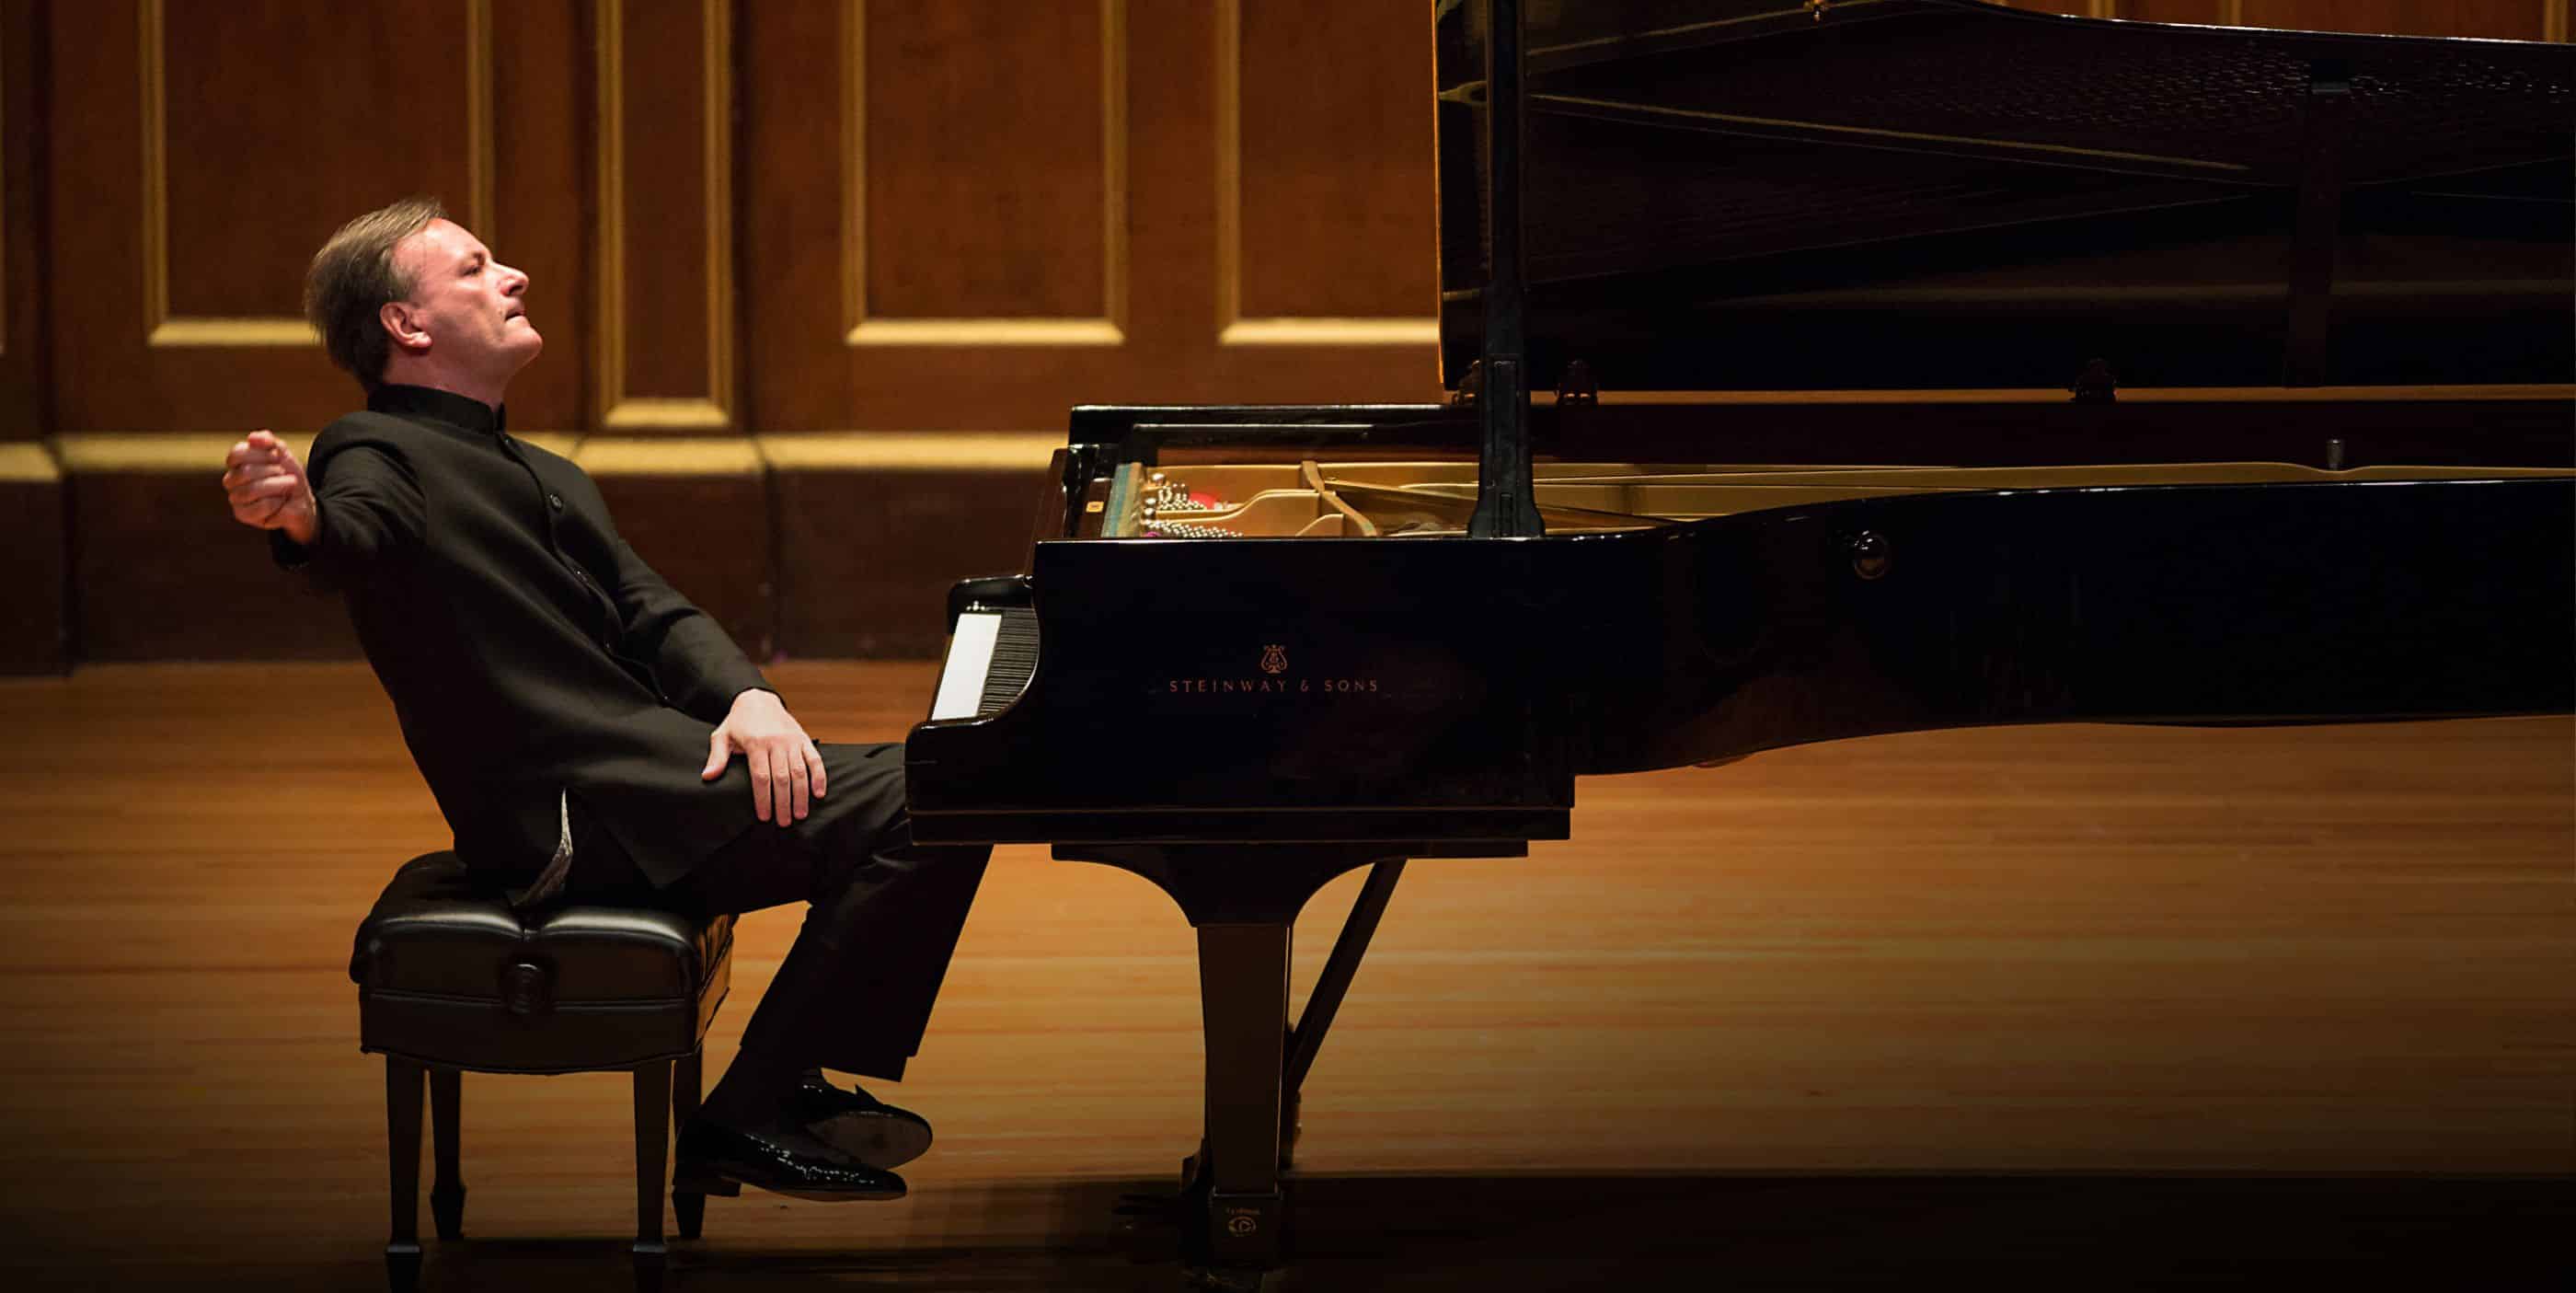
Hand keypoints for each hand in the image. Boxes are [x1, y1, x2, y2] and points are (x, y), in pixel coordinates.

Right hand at [221, 430, 316, 544]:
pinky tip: (280, 501)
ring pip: (252, 490)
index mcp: (237, 462)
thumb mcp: (282, 453)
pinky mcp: (243, 514)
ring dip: (277, 486)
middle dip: (272, 471)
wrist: (301, 500)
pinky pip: (259, 506)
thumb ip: (268, 441)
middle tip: (285, 474)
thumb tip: (253, 438)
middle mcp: (231, 480)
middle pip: (245, 472)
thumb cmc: (288, 476)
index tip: (278, 457)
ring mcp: (235, 498)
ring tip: (288, 485)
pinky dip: (276, 502)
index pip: (237, 454)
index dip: (261, 455)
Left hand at [701, 689, 827, 824]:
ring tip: (800, 814)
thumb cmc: (738, 722)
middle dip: (783, 803)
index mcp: (756, 743)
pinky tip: (819, 793)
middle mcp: (776, 742)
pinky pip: (814, 759)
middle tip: (784, 823)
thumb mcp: (722, 736)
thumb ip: (717, 757)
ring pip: (799, 771)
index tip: (764, 816)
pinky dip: (819, 776)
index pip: (761, 777)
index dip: (763, 799)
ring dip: (801, 795)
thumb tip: (708, 777)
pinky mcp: (803, 739)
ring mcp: (792, 740)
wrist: (758, 699)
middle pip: (781, 778)